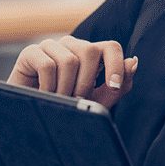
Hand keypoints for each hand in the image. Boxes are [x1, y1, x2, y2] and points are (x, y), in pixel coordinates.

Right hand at [8, 36, 137, 109]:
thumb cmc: (66, 109)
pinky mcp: (30, 53)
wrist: (31, 119)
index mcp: (90, 54)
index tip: (112, 87)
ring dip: (66, 89)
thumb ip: (117, 86)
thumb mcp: (96, 102)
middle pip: (90, 51)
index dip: (116, 65)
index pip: (111, 47)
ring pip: (69, 61)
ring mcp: (50, 47)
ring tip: (59, 101)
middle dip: (86, 83)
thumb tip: (133, 62)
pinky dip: (49, 87)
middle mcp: (71, 46)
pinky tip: (44, 95)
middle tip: (76, 101)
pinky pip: (47, 65)